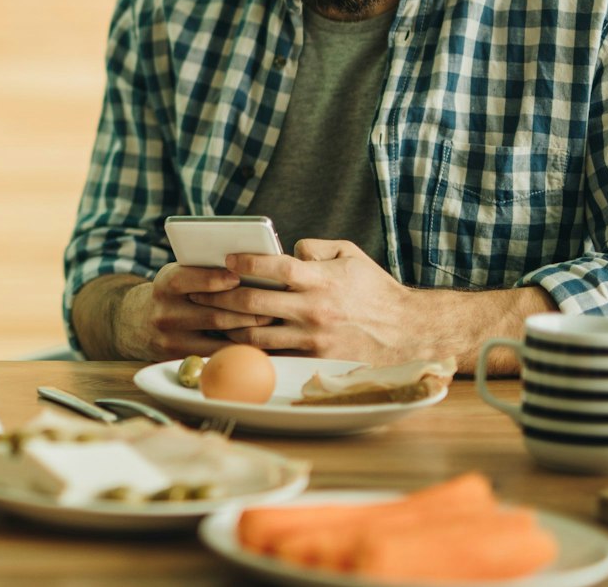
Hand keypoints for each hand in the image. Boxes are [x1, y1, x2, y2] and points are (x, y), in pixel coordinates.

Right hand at [114, 262, 276, 360]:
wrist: (137, 323)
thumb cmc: (172, 294)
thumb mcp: (178, 277)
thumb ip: (202, 273)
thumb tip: (247, 271)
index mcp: (165, 285)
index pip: (187, 279)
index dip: (214, 279)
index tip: (239, 277)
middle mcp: (165, 313)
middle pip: (212, 314)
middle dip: (246, 311)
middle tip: (273, 308)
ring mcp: (171, 340)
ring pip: (218, 339)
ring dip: (248, 333)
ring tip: (270, 327)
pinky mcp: (179, 359)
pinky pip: (215, 357)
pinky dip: (238, 351)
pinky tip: (257, 345)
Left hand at [193, 238, 424, 361]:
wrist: (408, 332)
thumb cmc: (375, 290)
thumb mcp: (350, 255)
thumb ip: (314, 247)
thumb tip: (286, 248)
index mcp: (321, 280)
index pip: (275, 267)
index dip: (246, 262)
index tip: (226, 259)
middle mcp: (314, 309)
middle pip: (254, 302)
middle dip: (221, 296)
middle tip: (199, 292)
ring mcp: (313, 338)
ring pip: (256, 333)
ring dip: (228, 324)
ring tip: (208, 316)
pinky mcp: (314, 360)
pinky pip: (273, 354)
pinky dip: (250, 347)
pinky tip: (233, 340)